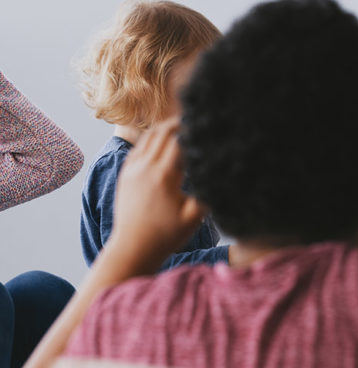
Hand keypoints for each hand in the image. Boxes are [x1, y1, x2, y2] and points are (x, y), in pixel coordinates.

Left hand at [109, 118, 204, 273]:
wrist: (133, 247)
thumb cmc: (166, 235)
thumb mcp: (195, 216)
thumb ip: (209, 191)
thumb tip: (220, 171)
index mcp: (164, 175)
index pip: (179, 140)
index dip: (194, 129)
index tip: (208, 125)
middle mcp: (145, 168)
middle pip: (163, 132)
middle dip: (180, 123)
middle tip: (197, 120)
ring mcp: (132, 170)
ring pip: (148, 137)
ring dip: (165, 128)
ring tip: (182, 126)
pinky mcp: (126, 175)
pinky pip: (138, 147)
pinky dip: (151, 139)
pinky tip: (162, 141)